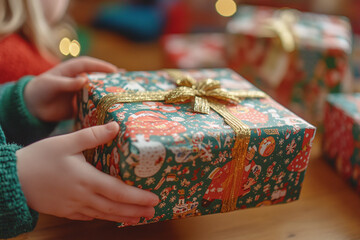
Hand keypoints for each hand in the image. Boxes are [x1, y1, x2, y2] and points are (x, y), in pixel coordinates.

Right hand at [16, 122, 158, 223]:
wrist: (13, 178)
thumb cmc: (40, 158)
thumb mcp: (66, 142)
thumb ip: (93, 135)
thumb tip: (116, 126)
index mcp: (86, 179)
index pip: (118, 191)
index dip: (137, 197)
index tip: (154, 199)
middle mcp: (83, 197)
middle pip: (114, 207)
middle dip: (136, 210)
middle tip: (153, 212)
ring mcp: (74, 207)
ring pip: (103, 214)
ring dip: (122, 217)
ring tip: (138, 218)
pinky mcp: (65, 211)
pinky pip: (88, 216)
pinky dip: (102, 217)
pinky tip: (109, 216)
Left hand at [24, 56, 116, 121]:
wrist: (31, 108)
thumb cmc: (39, 90)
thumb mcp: (51, 84)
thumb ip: (67, 82)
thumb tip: (84, 79)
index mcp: (72, 70)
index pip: (90, 65)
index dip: (103, 66)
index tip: (116, 71)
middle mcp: (79, 80)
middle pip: (98, 77)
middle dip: (112, 79)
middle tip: (128, 82)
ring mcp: (81, 93)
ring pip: (98, 91)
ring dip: (110, 93)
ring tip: (125, 96)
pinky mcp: (80, 105)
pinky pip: (94, 105)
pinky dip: (103, 107)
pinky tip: (113, 111)